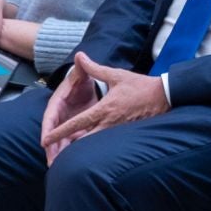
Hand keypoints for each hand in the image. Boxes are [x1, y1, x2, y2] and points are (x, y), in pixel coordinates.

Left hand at [39, 52, 168, 156]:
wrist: (163, 97)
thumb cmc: (139, 86)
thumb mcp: (115, 75)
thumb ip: (94, 68)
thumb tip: (80, 56)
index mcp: (104, 109)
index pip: (77, 123)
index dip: (60, 131)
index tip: (46, 139)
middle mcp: (109, 123)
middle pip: (83, 140)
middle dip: (67, 147)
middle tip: (52, 154)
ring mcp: (117, 130)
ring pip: (94, 144)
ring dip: (80, 148)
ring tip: (65, 154)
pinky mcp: (124, 133)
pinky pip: (105, 143)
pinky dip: (94, 146)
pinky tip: (87, 149)